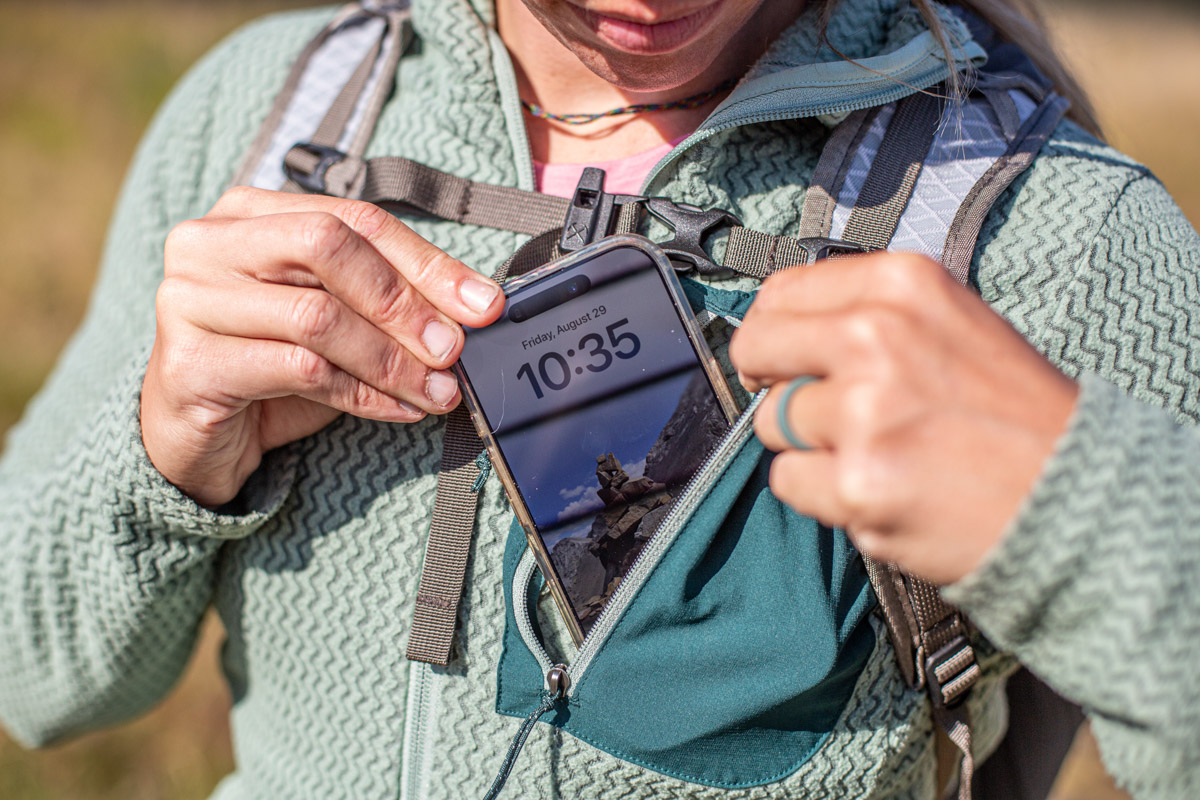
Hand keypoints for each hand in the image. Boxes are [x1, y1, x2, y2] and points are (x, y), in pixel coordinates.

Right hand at [142, 187, 503, 506]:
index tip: (483, 303)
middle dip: (405, 301)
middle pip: (329, 246)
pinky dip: (362, 392)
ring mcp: (188, 299)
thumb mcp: (335, 319)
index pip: (354, 219)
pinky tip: (398, 409)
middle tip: (453, 348)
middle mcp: (208, 242)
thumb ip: (387, 301)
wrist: (194, 434)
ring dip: (392, 360)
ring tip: (437, 390)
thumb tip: (474, 306)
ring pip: (318, 315)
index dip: (426, 261)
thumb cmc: (270, 367)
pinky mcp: (189, 362)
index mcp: (249, 212)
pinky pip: (299, 369)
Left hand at [728, 252, 1078, 584]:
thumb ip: (868, 315)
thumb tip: (783, 326)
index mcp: (902, 287)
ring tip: (877, 451)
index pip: (780, 294)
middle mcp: (876, 337)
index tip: (789, 356)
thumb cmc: (1013, 413)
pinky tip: (879, 488)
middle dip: (772, 382)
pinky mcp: (855, 483)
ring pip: (771, 423)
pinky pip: (788, 481)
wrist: (1078, 495)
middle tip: (816, 408)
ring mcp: (864, 414)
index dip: (775, 333)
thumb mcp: (951, 323)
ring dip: (809, 444)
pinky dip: (821, 493)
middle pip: (756, 350)